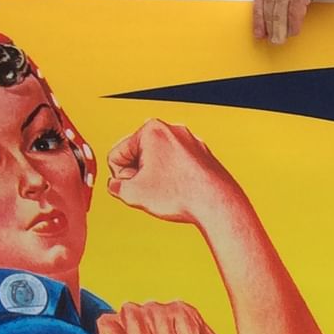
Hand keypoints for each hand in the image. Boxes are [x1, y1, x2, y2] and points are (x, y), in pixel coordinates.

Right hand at [106, 119, 243, 224]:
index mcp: (152, 129)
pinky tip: (183, 191)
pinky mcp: (203, 155)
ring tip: (170, 191)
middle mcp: (173, 129)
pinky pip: (177, 167)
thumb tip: (117, 184)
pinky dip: (175, 179)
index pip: (116, 155)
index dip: (121, 177)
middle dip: (140, 175)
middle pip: (138, 157)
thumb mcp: (131, 194)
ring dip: (157, 178)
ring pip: (158, 163)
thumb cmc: (179, 195)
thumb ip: (114, 186)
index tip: (137, 187)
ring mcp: (191, 141)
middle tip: (154, 190)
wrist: (218, 205)